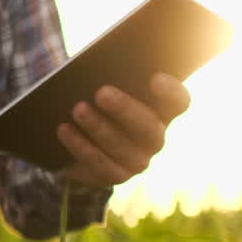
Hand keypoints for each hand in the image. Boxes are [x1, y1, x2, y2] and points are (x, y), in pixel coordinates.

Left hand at [56, 73, 191, 188]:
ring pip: (122, 147)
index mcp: (161, 111)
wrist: (77, 140)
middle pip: (148, 126)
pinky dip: (80, 146)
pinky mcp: (115, 175)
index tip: (154, 78)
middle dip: (125, 109)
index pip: (178, 102)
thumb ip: (111, 76)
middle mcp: (154, 138)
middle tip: (101, 92)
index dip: (170, 92)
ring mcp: (137, 160)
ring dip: (98, 127)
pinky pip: (100, 164)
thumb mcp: (105, 86)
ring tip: (78, 109)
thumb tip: (99, 66)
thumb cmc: (96, 102)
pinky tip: (63, 129)